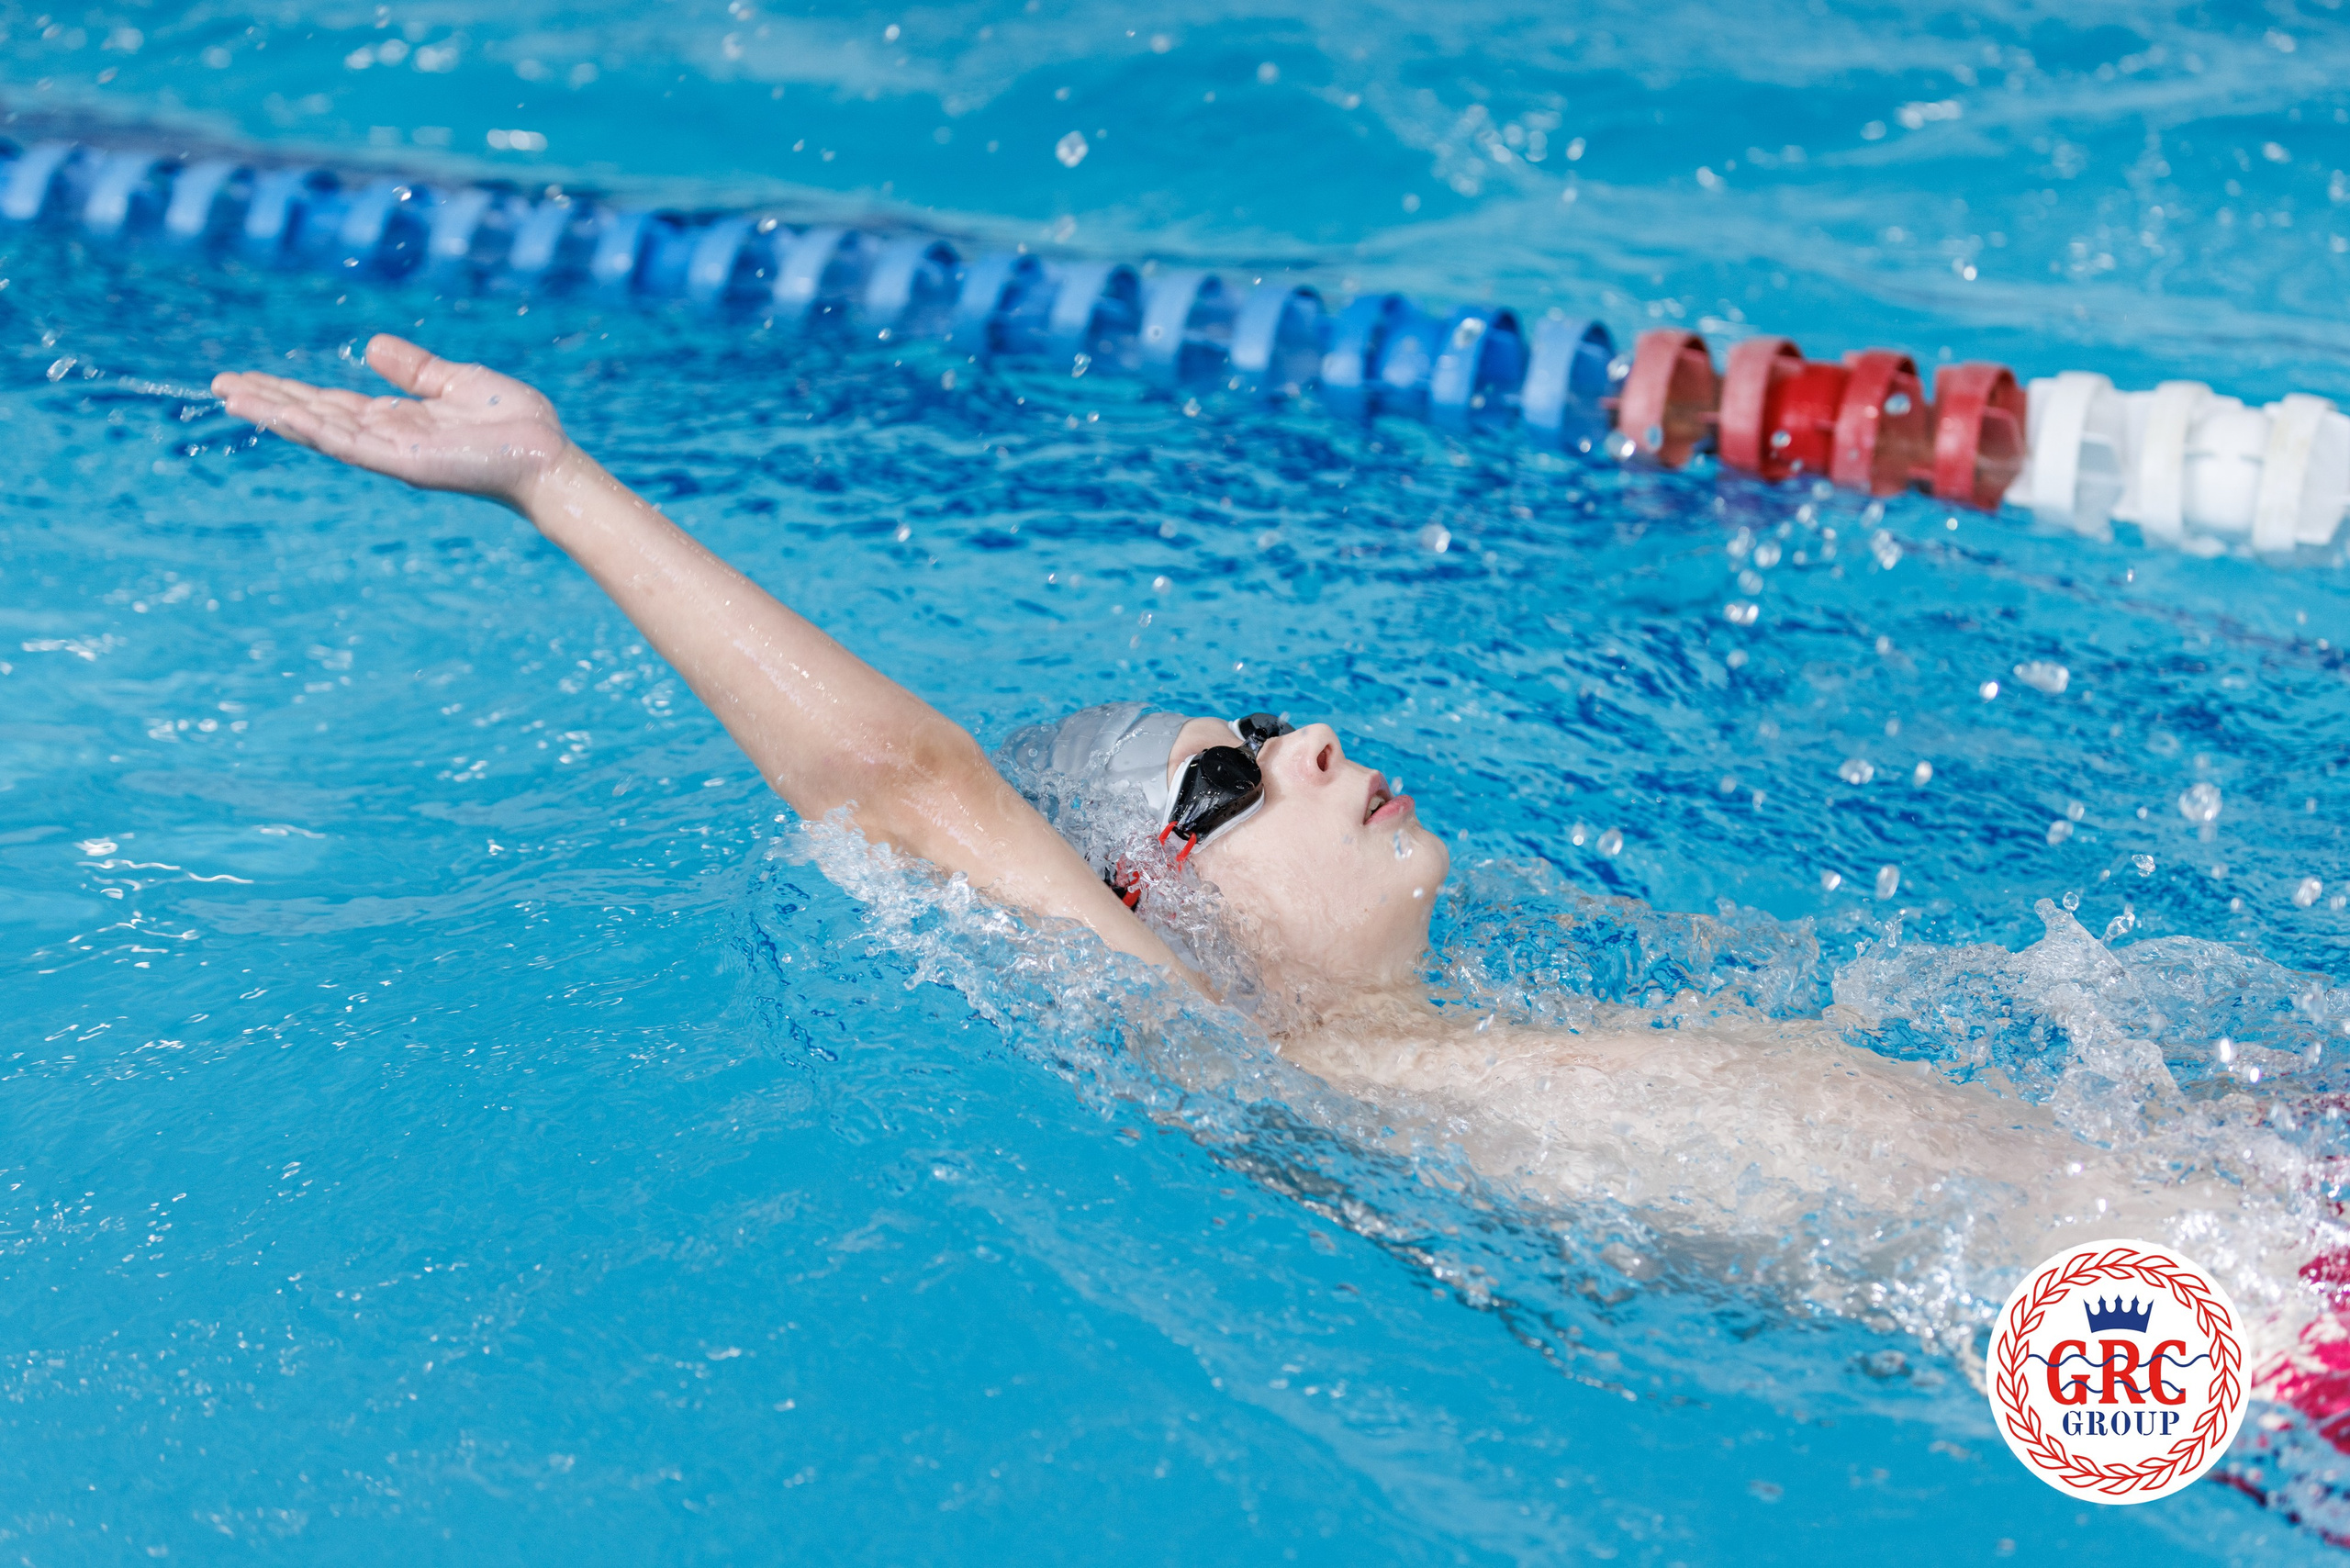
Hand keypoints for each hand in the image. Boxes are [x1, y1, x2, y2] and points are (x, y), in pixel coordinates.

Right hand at [212, 334, 572, 510]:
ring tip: (230, 397)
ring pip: (320, 431)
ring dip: (275, 414)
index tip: (247, 377)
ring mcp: (391, 453)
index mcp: (396, 419)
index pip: (330, 404)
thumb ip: (414, 368)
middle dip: (267, 401)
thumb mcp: (455, 382)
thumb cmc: (513, 425)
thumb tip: (370, 346)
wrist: (546, 456)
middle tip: (218, 385)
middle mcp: (386, 438)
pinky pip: (349, 444)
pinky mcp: (403, 463)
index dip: (288, 391)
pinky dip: (314, 429)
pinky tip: (281, 415)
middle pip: (313, 417)